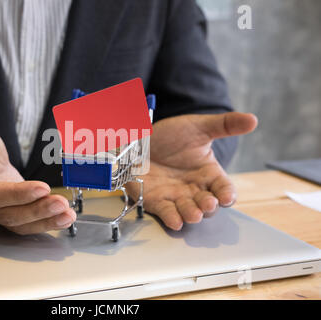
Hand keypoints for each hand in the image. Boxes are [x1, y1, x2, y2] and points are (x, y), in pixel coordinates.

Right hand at [0, 112, 75, 233]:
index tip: (42, 187)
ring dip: (45, 221)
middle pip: (9, 214)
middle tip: (60, 203)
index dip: (17, 194)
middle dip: (37, 210)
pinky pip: (28, 225)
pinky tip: (64, 218)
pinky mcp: (12, 214)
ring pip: (20, 224)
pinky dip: (47, 224)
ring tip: (66, 214)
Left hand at [126, 112, 256, 229]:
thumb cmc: (171, 136)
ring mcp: (175, 197)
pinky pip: (166, 212)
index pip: (224, 189)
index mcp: (208, 174)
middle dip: (209, 207)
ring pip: (188, 211)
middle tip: (209, 204)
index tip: (227, 197)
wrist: (140, 138)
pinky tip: (176, 221)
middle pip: (208, 205)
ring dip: (192, 214)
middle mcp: (194, 189)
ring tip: (195, 215)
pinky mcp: (156, 201)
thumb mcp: (199, 127)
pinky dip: (171, 218)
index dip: (227, 195)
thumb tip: (253, 120)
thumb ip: (225, 125)